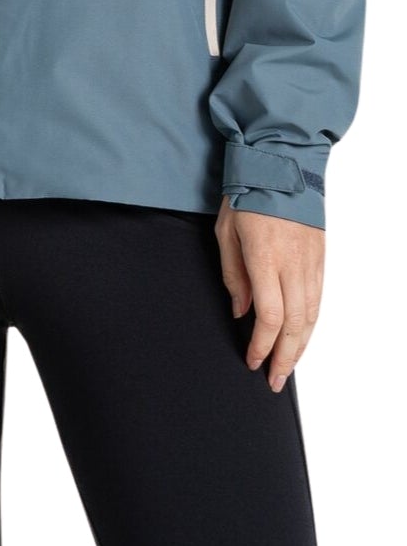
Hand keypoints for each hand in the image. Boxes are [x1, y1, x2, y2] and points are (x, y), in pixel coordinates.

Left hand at [216, 195, 324, 391]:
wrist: (281, 164)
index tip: (251, 360)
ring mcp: (311, 263)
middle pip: (294, 325)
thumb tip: (241, 312)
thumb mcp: (225, 231)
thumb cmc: (246, 193)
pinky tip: (301, 336)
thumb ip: (233, 274)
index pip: (268, 316)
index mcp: (265, 258)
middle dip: (285, 357)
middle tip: (274, 381)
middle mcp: (293, 265)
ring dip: (300, 346)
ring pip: (312, 316)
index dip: (261, 345)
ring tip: (288, 366)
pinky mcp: (321, 259)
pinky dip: (311, 324)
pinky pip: (318, 300)